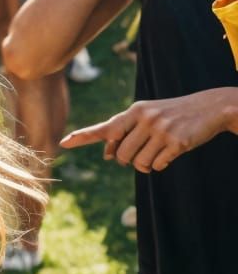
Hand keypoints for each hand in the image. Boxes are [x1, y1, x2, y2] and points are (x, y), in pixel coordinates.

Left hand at [61, 89, 237, 171]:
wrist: (209, 107)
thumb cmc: (172, 114)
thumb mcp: (147, 116)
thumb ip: (126, 132)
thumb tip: (108, 156)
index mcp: (134, 111)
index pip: (105, 127)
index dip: (83, 136)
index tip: (64, 143)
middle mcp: (145, 119)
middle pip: (122, 155)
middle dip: (128, 160)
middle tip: (141, 151)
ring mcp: (160, 131)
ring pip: (138, 163)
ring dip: (145, 165)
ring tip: (157, 152)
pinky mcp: (176, 143)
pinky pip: (157, 166)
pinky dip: (160, 165)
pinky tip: (170, 152)